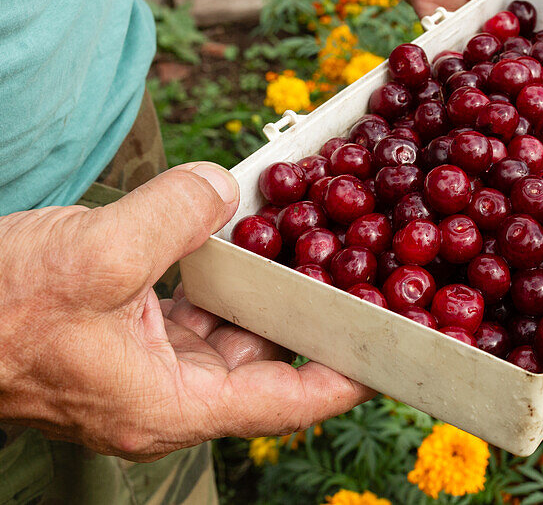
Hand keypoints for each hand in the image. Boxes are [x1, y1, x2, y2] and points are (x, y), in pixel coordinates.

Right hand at [0, 163, 371, 460]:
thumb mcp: (97, 254)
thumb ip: (177, 218)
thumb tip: (226, 188)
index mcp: (168, 406)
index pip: (283, 404)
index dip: (344, 377)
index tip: (393, 347)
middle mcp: (163, 398)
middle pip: (263, 368)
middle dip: (310, 321)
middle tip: (364, 278)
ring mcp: (141, 370)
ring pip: (228, 336)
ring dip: (266, 295)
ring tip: (318, 251)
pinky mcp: (121, 338)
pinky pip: (191, 314)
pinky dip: (221, 281)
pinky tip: (243, 240)